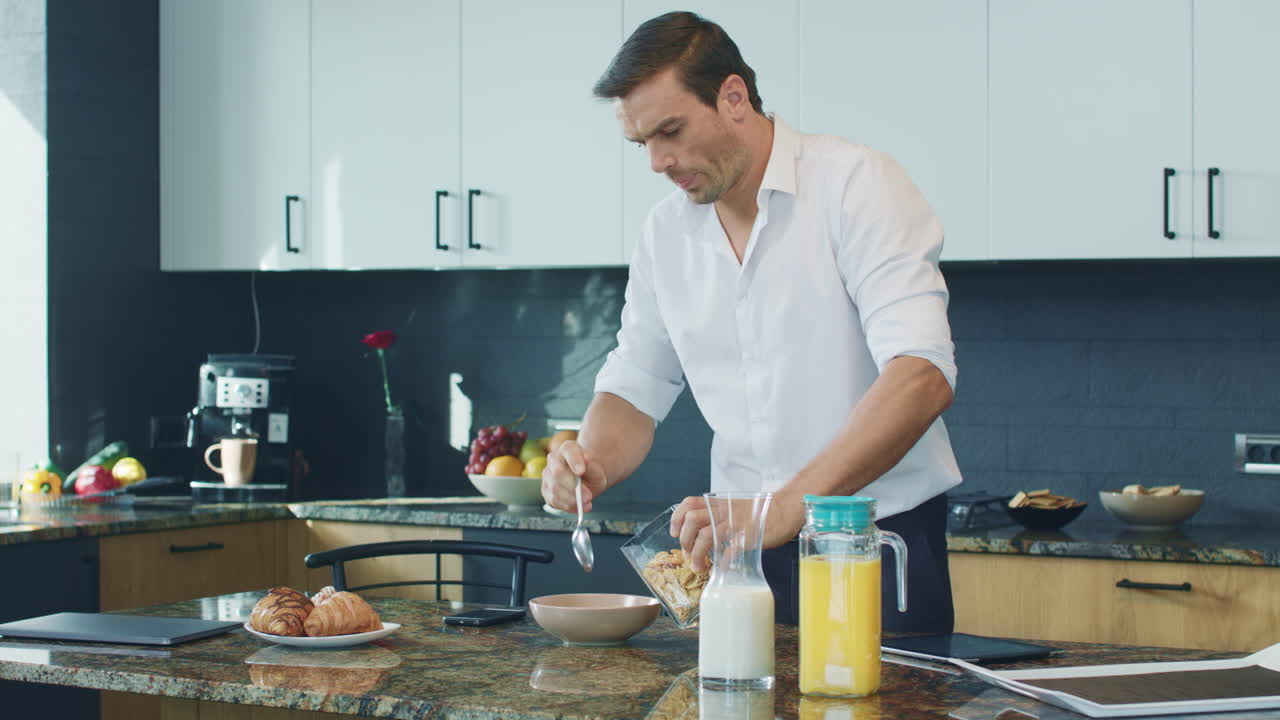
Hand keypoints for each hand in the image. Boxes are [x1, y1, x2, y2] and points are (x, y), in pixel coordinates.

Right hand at [541, 440, 607, 512]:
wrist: (587, 480)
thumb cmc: (592, 472)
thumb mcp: (597, 469)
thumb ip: (592, 467)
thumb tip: (586, 460)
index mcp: (568, 448)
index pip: (569, 450)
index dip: (574, 461)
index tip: (581, 471)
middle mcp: (554, 459)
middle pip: (558, 472)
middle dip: (573, 487)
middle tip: (588, 497)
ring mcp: (547, 475)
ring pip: (555, 489)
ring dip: (572, 500)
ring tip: (586, 504)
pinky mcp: (546, 491)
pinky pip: (554, 500)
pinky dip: (567, 506)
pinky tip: (578, 507)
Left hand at [670, 489, 806, 572]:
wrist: (786, 510)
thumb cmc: (761, 513)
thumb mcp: (735, 509)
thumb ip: (718, 518)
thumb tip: (701, 536)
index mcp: (719, 504)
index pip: (689, 503)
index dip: (677, 518)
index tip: (674, 533)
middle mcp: (723, 511)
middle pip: (692, 520)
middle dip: (684, 539)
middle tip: (687, 554)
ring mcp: (734, 523)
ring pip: (705, 535)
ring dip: (697, 554)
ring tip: (698, 567)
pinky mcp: (747, 536)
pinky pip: (728, 550)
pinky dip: (720, 561)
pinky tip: (719, 569)